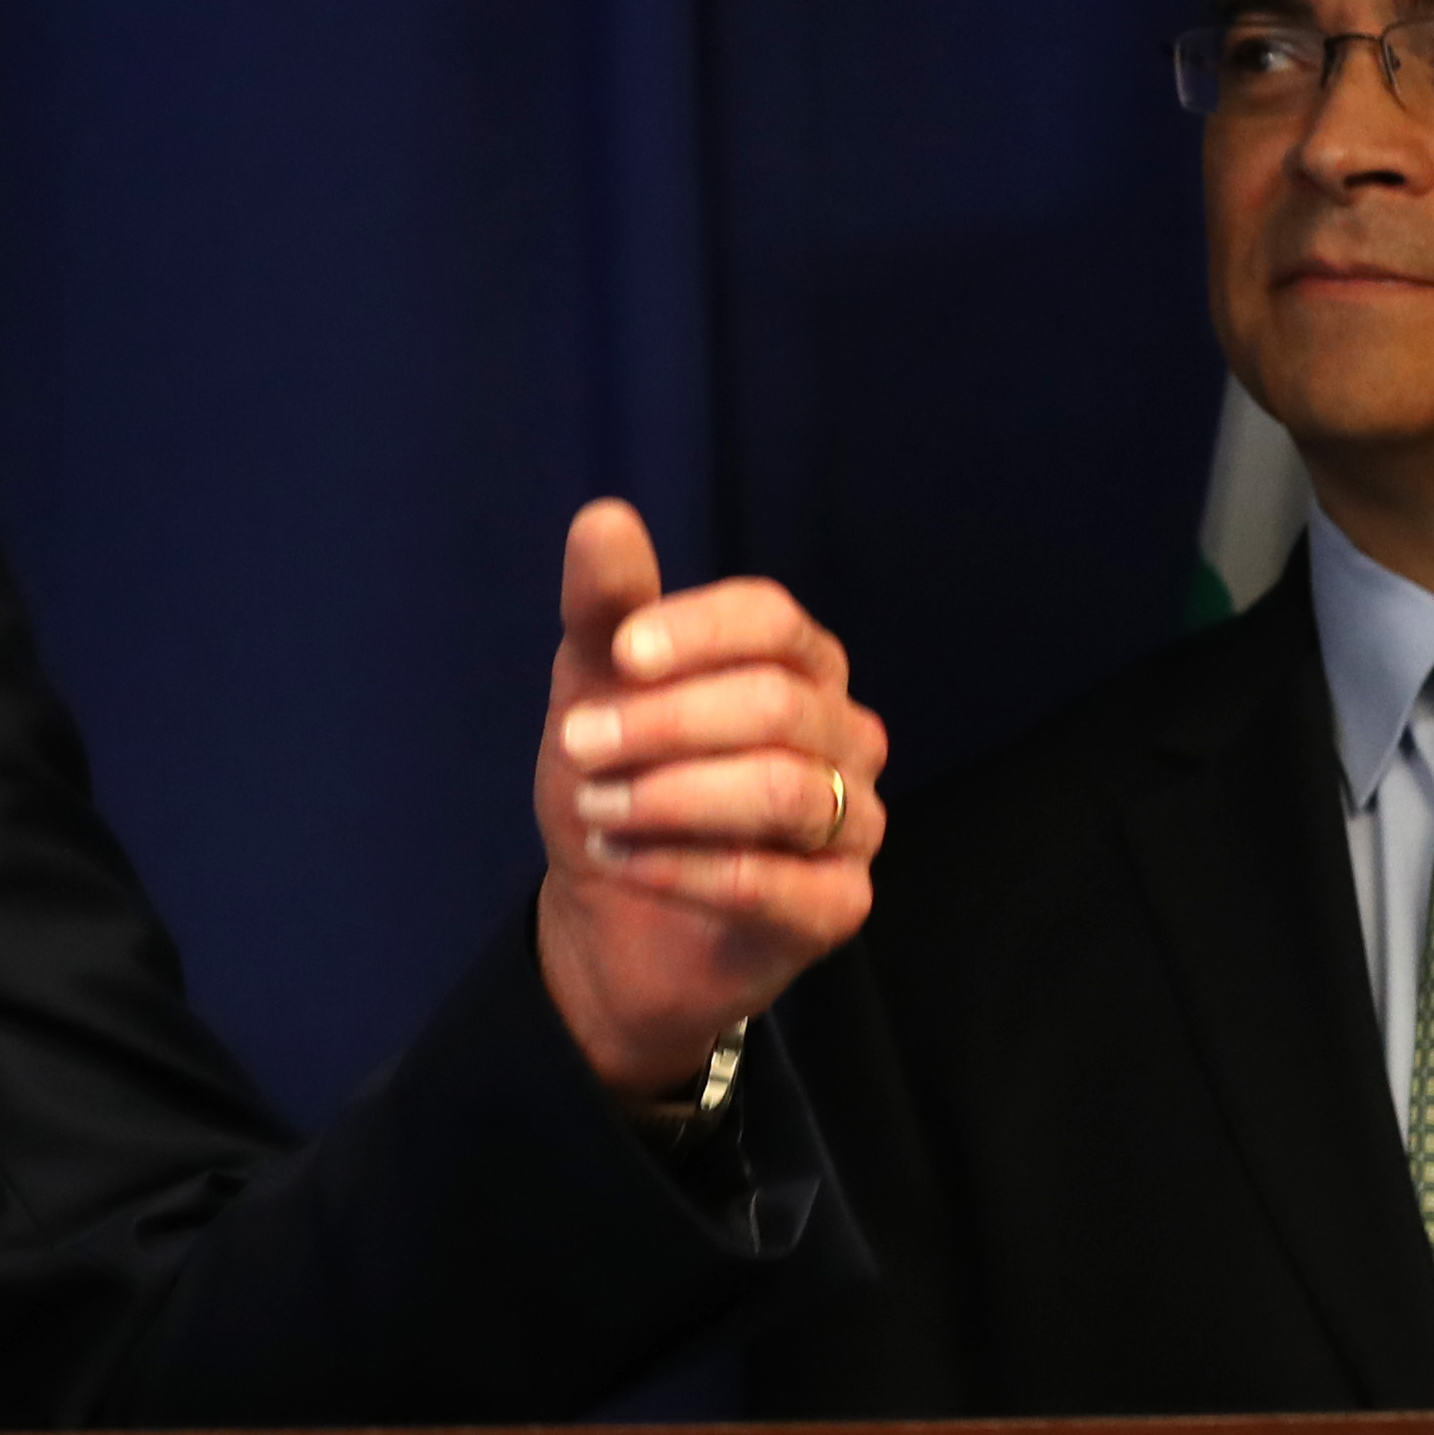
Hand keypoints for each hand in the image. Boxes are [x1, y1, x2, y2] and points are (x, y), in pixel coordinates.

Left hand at [528, 498, 884, 1099]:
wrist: (614, 918)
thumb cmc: (620, 780)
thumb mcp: (594, 689)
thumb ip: (605, 609)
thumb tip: (604, 516)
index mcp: (798, 665)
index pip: (774, 619)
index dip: (700, 630)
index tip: (623, 653)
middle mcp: (845, 735)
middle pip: (776, 704)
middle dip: (664, 723)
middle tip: (577, 747)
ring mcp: (856, 823)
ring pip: (783, 791)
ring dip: (669, 797)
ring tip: (594, 810)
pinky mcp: (839, 906)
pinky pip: (770, 881)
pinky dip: (680, 868)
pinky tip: (620, 862)